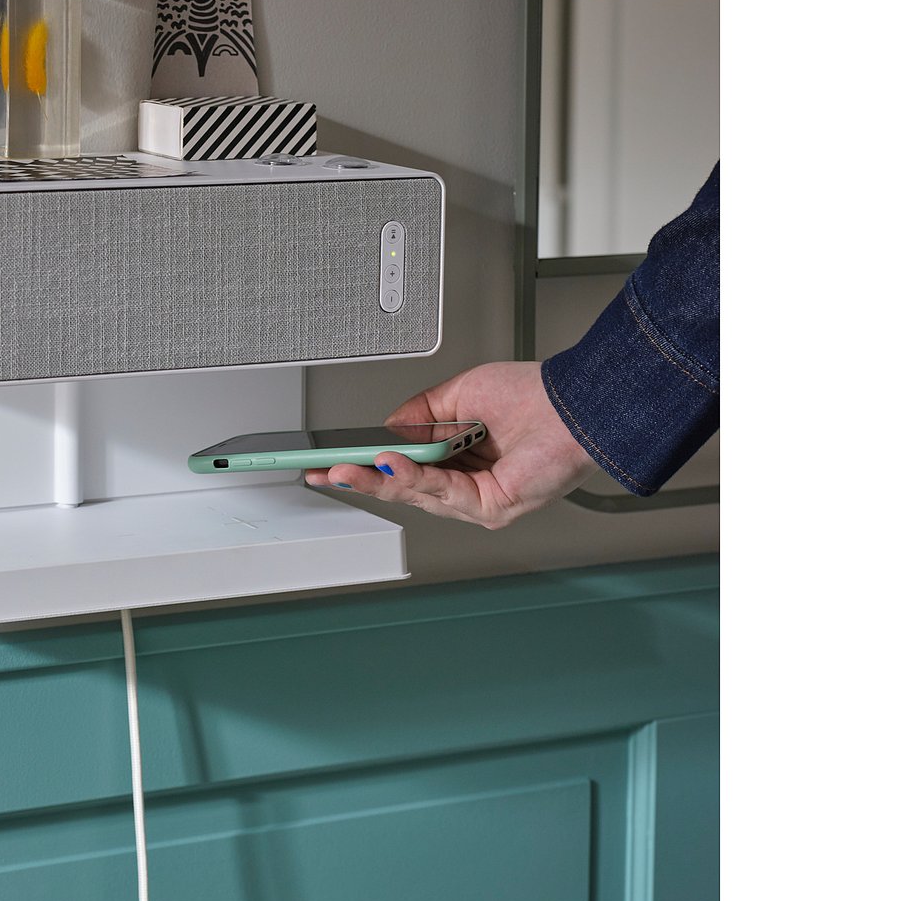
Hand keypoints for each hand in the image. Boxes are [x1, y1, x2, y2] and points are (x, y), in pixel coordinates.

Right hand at [303, 361, 597, 528]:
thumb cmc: (537, 397)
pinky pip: (441, 493)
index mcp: (458, 458)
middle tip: (324, 472)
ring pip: (415, 494)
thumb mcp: (461, 393)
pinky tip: (391, 464)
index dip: (366, 467)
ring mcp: (478, 500)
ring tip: (346, 469)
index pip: (402, 469)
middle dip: (360, 479)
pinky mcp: (491, 508)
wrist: (576, 404)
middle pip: (402, 487)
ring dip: (377, 480)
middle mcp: (468, 483)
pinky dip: (412, 478)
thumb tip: (388, 429)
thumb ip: (420, 413)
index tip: (330, 462)